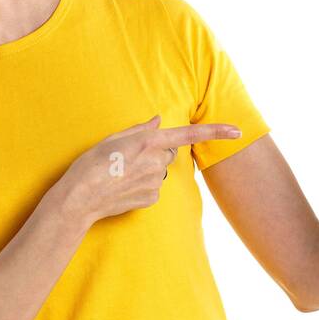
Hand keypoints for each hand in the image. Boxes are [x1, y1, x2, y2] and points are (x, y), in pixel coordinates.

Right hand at [58, 114, 242, 224]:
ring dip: (147, 169)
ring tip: (121, 173)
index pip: (189, 134)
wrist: (80, 198)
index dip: (216, 132)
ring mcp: (155, 181)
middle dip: (155, 152)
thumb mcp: (112, 138)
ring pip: (159, 171)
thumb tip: (157, 121)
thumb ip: (140, 129)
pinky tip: (123, 187)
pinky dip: (142, 186)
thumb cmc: (91, 163)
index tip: (237, 131)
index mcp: (148, 140)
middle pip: (168, 152)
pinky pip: (153, 187)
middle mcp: (156, 161)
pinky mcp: (151, 198)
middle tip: (128, 158)